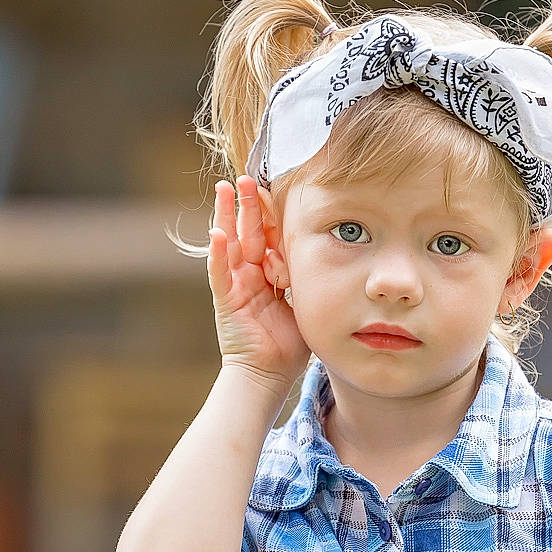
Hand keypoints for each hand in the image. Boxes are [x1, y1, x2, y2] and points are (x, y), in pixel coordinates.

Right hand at [207, 175, 309, 395]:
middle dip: (247, 204)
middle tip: (248, 177)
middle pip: (247, 231)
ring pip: (229, 243)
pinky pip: (220, 273)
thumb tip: (333, 252)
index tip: (273, 185)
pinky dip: (217, 254)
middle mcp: (249, 273)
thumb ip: (309, 276)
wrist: (270, 374)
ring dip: (227, 216)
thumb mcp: (305, 300)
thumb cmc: (290, 342)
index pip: (268, 234)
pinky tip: (217, 233)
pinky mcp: (225, 300)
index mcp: (268, 271)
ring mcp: (235, 284)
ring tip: (226, 189)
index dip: (268, 211)